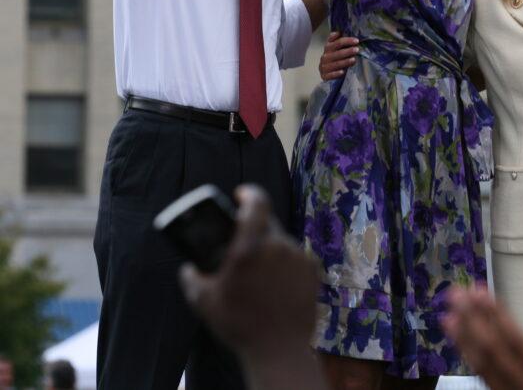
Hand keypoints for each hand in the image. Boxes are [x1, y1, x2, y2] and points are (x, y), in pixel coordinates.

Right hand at [179, 186, 318, 362]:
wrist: (279, 349)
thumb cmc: (239, 326)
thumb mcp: (204, 302)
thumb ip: (192, 278)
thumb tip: (188, 267)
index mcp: (250, 248)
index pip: (257, 202)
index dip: (249, 193)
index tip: (241, 194)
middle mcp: (278, 247)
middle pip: (267, 224)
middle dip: (254, 230)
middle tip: (243, 245)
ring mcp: (298, 257)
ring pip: (281, 243)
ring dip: (270, 251)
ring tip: (258, 277)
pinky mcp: (313, 269)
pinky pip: (295, 258)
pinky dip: (285, 265)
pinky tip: (275, 286)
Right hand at [319, 32, 359, 80]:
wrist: (326, 72)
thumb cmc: (335, 57)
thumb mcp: (335, 48)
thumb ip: (337, 40)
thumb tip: (339, 32)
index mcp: (328, 47)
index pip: (337, 42)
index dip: (347, 41)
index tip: (357, 41)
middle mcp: (325, 56)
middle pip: (337, 53)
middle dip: (347, 51)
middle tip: (357, 50)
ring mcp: (323, 66)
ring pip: (335, 64)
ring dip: (344, 62)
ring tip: (354, 60)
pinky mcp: (324, 76)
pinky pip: (330, 75)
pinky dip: (336, 73)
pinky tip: (343, 72)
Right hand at [443, 285, 522, 389]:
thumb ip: (507, 382)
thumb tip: (482, 352)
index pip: (483, 365)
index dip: (463, 340)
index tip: (447, 316)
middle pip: (495, 351)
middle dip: (473, 320)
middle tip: (457, 292)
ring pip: (521, 345)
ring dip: (498, 316)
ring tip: (482, 291)